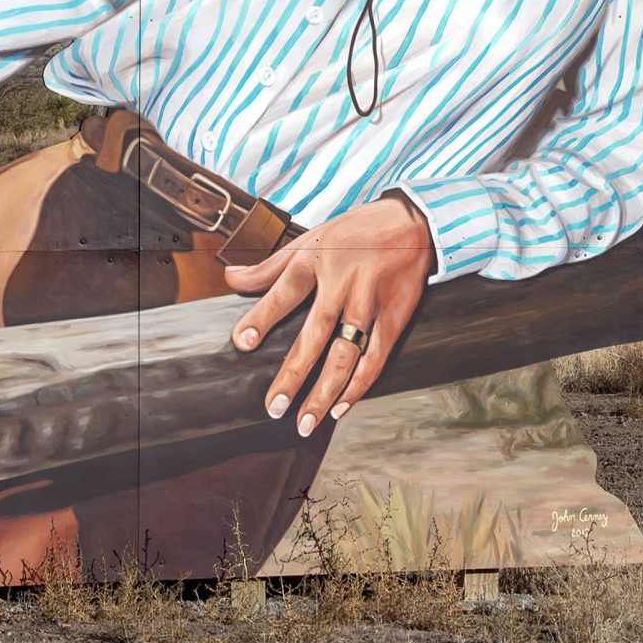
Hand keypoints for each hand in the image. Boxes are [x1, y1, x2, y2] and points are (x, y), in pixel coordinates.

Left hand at [222, 193, 433, 436]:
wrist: (414, 220)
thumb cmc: (355, 232)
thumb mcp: (310, 239)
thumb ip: (270, 266)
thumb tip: (228, 280)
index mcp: (316, 259)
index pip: (284, 289)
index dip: (263, 316)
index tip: (243, 343)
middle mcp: (343, 280)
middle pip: (316, 330)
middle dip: (294, 372)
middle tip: (275, 407)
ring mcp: (372, 297)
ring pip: (347, 351)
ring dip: (326, 390)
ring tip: (306, 421)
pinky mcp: (397, 311)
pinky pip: (377, 354)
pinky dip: (360, 383)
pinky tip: (341, 406)